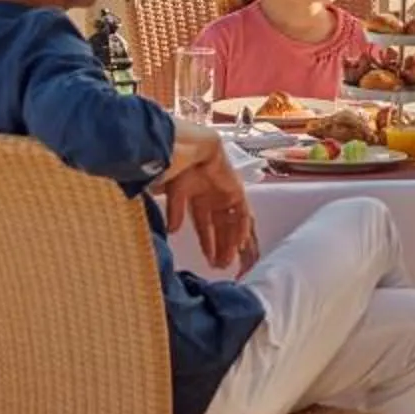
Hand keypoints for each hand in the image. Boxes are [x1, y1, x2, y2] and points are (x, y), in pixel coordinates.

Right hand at [163, 149, 257, 271]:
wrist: (192, 146)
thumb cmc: (179, 165)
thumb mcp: (175, 194)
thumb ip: (175, 212)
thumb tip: (172, 231)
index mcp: (198, 199)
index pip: (206, 228)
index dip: (208, 244)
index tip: (211, 262)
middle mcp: (214, 199)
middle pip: (223, 229)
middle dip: (223, 247)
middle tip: (224, 267)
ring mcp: (227, 195)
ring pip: (233, 224)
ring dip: (233, 242)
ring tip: (233, 260)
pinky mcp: (237, 190)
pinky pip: (242, 214)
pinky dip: (242, 229)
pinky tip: (240, 244)